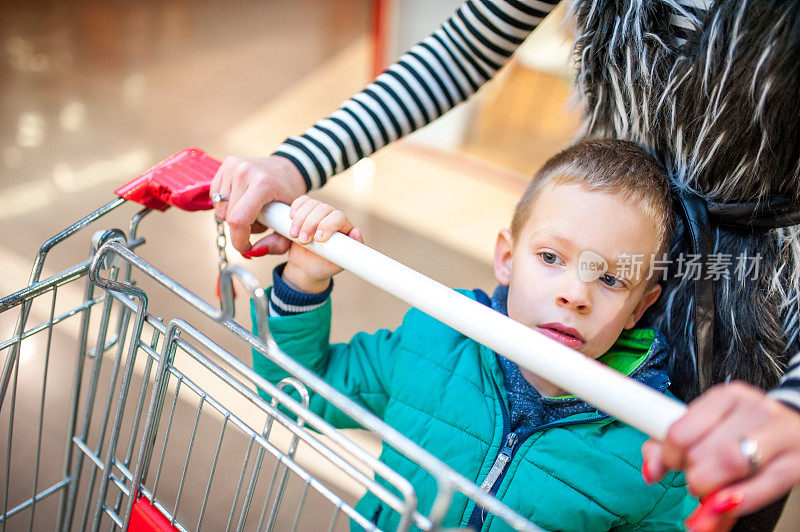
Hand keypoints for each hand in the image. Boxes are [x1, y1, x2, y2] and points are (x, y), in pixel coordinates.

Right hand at [210, 154, 306, 254]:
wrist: (287, 167)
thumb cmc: (289, 194)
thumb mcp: (292, 220)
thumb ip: (278, 242)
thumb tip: (254, 252)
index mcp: (263, 184)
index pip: (239, 219)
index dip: (239, 240)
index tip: (246, 248)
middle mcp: (245, 172)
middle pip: (228, 216)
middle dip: (239, 229)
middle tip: (258, 224)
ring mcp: (233, 166)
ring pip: (220, 208)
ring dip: (233, 216)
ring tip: (252, 210)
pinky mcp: (226, 165)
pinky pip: (216, 197)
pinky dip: (227, 205)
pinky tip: (242, 200)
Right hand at [281, 196, 362, 292]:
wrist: (306, 267)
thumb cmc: (324, 266)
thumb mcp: (337, 264)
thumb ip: (350, 253)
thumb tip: (357, 232)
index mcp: (344, 228)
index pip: (339, 217)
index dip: (328, 225)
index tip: (318, 239)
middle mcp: (332, 218)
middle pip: (324, 209)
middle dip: (311, 224)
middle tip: (302, 241)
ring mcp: (318, 214)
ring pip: (311, 205)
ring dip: (300, 219)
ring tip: (294, 235)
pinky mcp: (305, 212)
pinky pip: (302, 202)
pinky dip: (296, 207)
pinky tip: (291, 217)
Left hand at [641, 382, 799, 530]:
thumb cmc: (746, 430)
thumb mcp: (708, 428)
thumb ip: (669, 447)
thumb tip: (650, 472)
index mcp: (725, 397)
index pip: (679, 431)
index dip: (669, 457)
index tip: (672, 466)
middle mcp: (753, 409)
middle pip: (704, 450)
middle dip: (693, 476)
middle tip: (698, 482)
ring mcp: (779, 432)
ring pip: (732, 462)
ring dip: (713, 490)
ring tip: (712, 496)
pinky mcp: (798, 461)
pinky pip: (765, 485)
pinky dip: (740, 500)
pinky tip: (727, 506)